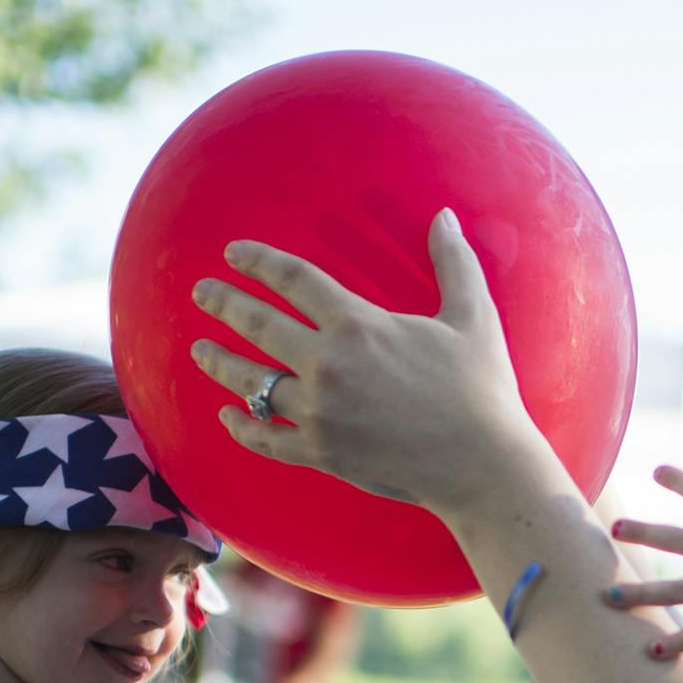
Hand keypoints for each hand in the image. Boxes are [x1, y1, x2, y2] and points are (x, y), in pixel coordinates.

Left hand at [188, 209, 556, 510]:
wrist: (483, 466)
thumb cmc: (483, 390)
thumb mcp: (473, 318)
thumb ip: (453, 262)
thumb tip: (444, 215)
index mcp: (358, 325)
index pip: (292, 279)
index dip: (258, 261)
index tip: (234, 254)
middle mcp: (327, 365)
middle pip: (258, 325)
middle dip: (223, 304)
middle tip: (201, 293)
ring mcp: (319, 413)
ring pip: (252, 383)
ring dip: (220, 363)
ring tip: (199, 350)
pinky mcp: (322, 454)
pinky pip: (267, 439)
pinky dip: (243, 427)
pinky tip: (227, 414)